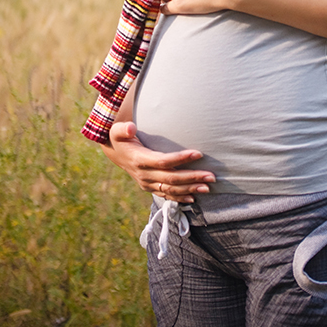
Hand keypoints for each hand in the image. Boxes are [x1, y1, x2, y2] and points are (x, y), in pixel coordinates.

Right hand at [101, 121, 215, 202]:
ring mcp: (147, 183)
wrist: (115, 153)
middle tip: (211, 176)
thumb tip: (131, 128)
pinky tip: (193, 199)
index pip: (164, 161)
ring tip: (208, 188)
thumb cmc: (120, 138)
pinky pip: (166, 195)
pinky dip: (180, 197)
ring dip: (190, 189)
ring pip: (171, 189)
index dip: (181, 158)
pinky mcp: (150, 187)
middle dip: (192, 177)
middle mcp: (144, 175)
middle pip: (171, 178)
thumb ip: (124, 128)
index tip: (199, 154)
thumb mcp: (117, 130)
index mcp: (140, 160)